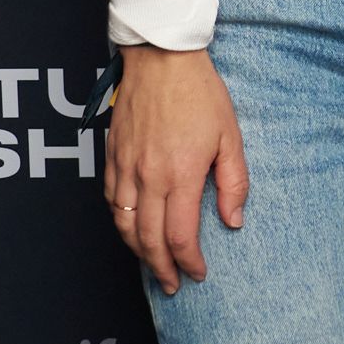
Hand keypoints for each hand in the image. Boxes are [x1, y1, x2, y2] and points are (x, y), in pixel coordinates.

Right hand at [103, 43, 247, 295]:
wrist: (162, 57)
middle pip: (147, 239)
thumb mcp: (231, 136)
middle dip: (160, 269)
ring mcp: (125, 167)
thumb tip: (233, 221)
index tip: (197, 274)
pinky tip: (131, 227)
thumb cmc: (200, 92)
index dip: (189, 262)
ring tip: (152, 264)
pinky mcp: (112, 155)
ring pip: (123, 224)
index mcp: (180, 174)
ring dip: (137, 250)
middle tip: (171, 285)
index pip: (180, 236)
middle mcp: (147, 177)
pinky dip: (119, 222)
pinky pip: (110, 200)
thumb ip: (233, 182)